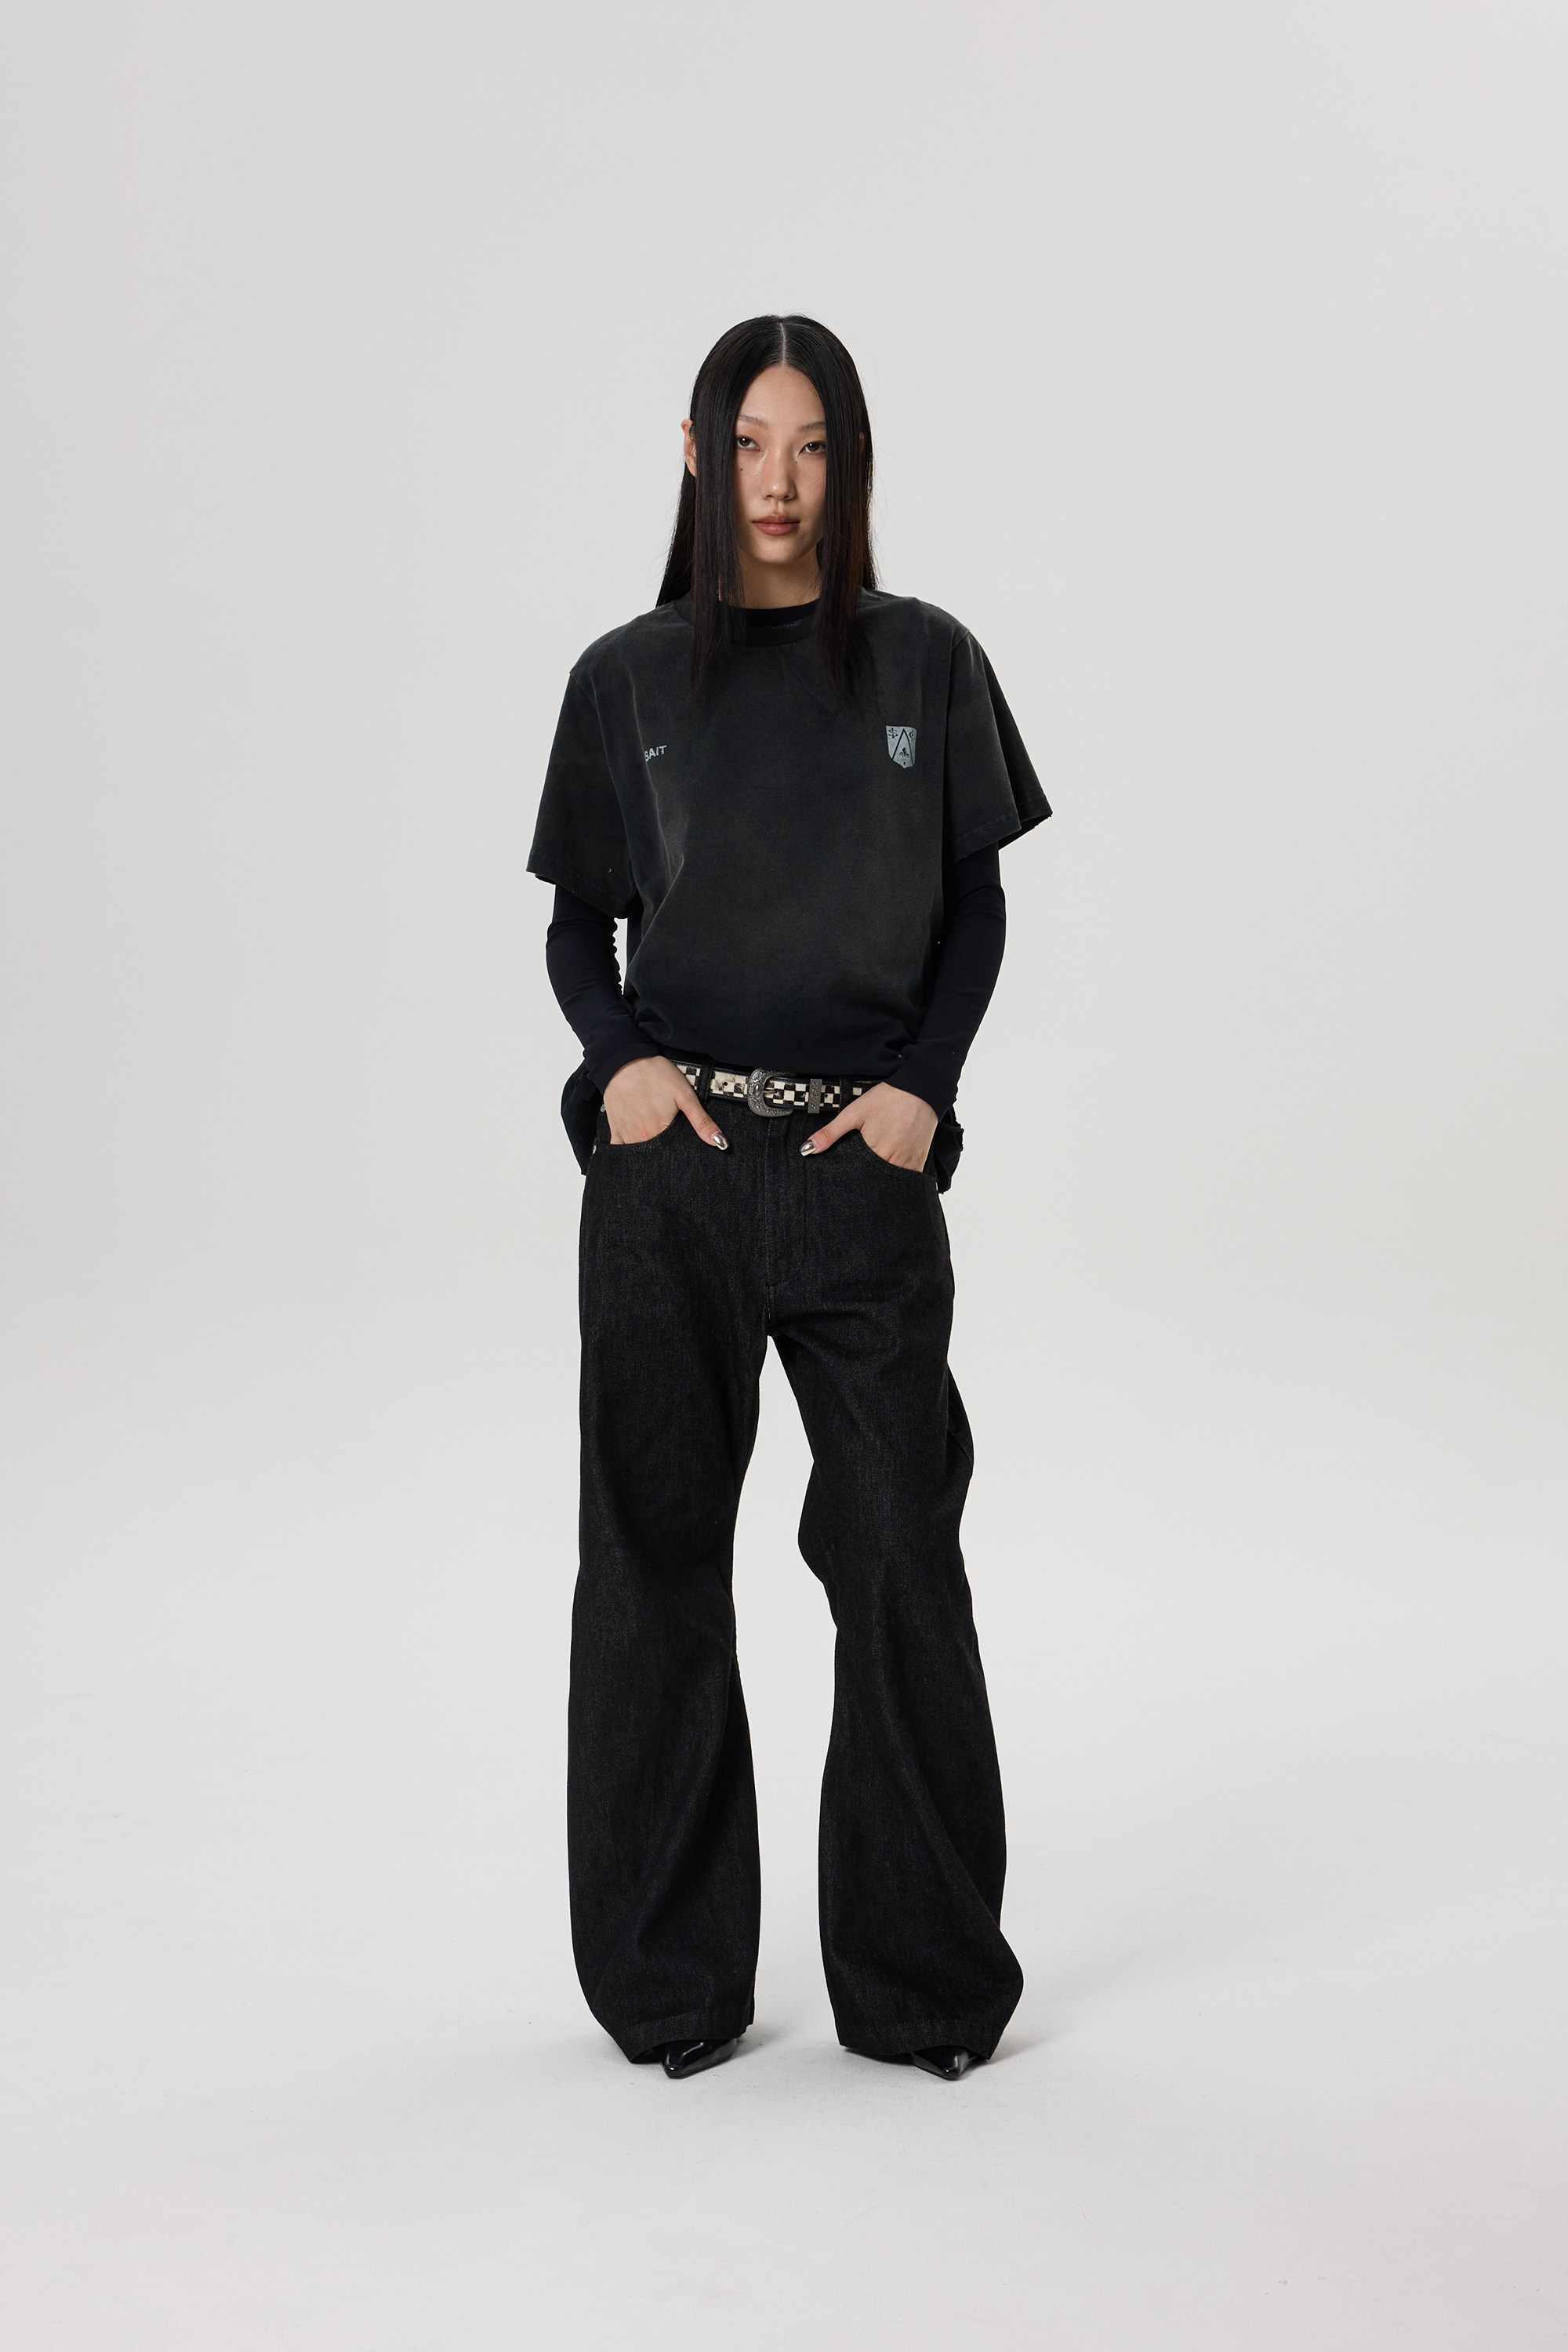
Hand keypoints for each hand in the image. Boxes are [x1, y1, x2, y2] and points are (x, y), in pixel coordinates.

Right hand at [602, 1056, 727, 1148]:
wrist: (625, 1060)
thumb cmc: (655, 1074)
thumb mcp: (685, 1095)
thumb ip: (702, 1121)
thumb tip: (720, 1143)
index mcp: (661, 1132)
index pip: (675, 1155)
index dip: (681, 1152)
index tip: (683, 1146)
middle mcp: (642, 1139)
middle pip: (658, 1155)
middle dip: (666, 1152)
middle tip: (668, 1132)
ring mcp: (627, 1136)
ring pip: (641, 1153)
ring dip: (649, 1150)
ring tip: (654, 1132)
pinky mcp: (615, 1130)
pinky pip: (621, 1150)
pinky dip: (628, 1150)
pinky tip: (636, 1140)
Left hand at [801, 1081, 937, 1170]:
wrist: (921, 1090)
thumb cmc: (887, 1099)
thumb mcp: (854, 1113)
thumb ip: (830, 1133)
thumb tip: (806, 1149)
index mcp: (875, 1153)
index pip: (855, 1178)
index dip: (847, 1180)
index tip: (841, 1181)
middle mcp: (893, 1163)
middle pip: (872, 1183)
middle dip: (862, 1183)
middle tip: (856, 1177)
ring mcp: (908, 1165)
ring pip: (889, 1185)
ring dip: (878, 1182)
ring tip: (871, 1175)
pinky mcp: (919, 1163)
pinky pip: (906, 1180)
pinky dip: (895, 1179)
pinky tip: (887, 1171)